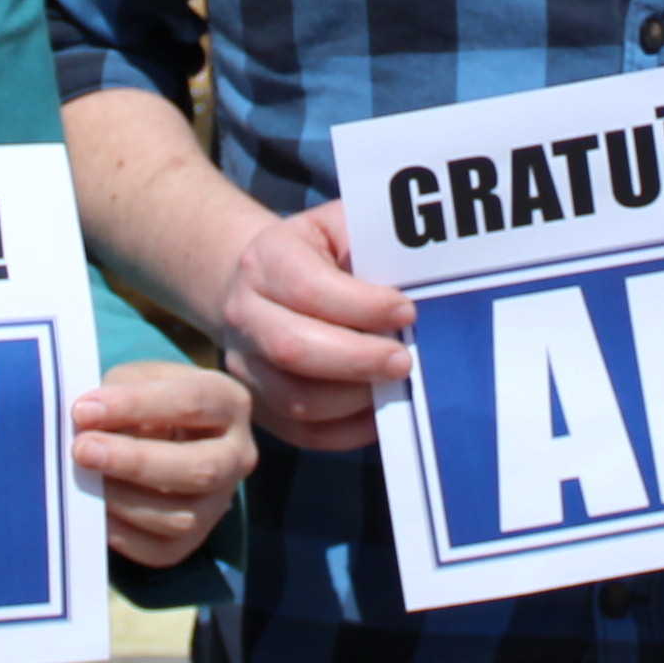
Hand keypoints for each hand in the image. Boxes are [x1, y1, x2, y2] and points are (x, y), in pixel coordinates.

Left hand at [71, 360, 256, 568]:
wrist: (160, 435)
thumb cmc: (146, 400)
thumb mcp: (138, 379)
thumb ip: (116, 391)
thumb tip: (86, 421)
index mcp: (229, 403)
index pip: (192, 402)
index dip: (136, 406)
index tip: (84, 410)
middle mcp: (237, 456)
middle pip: (200, 468)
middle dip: (136, 461)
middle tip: (83, 450)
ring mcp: (218, 503)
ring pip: (180, 518)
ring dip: (123, 500)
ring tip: (84, 479)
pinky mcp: (193, 541)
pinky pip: (160, 551)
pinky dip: (121, 535)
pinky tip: (94, 511)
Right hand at [205, 202, 412, 452]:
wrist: (257, 286)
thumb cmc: (316, 255)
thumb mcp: (338, 229)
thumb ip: (372, 246)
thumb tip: (419, 285)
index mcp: (265, 260)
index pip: (308, 288)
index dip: (362, 305)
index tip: (407, 311)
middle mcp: (244, 314)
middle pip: (293, 349)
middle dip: (359, 360)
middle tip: (404, 361)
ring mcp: (245, 366)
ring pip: (296, 400)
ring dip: (355, 399)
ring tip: (394, 385)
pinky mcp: (259, 405)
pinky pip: (303, 434)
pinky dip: (347, 431)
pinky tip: (378, 412)